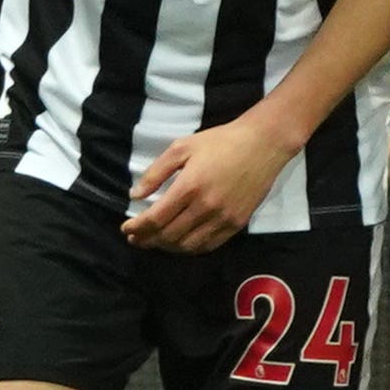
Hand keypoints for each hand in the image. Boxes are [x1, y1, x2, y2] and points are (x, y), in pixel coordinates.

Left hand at [124, 115, 294, 250]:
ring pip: (188, 245)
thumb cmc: (220, 142)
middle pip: (168, 236)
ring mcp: (223, 218)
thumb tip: (135, 196)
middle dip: (147, 240)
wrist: (263, 144)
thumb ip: (156, 172)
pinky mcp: (237, 223)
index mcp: (189, 187)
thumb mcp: (182, 147)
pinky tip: (181, 242)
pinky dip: (190, 248)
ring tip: (156, 241)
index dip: (137, 228)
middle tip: (136, 238)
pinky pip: (209, 245)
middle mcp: (205, 207)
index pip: (155, 219)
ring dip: (167, 247)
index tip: (126, 228)